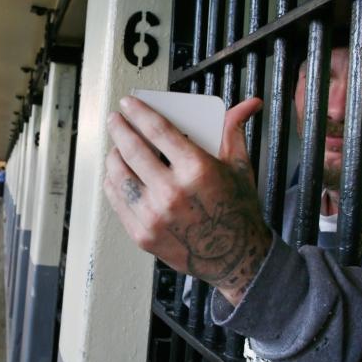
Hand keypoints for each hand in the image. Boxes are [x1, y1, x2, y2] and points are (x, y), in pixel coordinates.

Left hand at [103, 96, 270, 305]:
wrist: (236, 258)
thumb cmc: (237, 211)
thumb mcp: (239, 167)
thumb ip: (234, 130)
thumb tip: (247, 104)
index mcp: (196, 170)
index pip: (157, 130)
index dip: (139, 112)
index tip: (129, 103)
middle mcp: (171, 192)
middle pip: (132, 149)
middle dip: (120, 129)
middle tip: (116, 119)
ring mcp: (154, 216)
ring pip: (119, 174)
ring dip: (113, 155)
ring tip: (115, 147)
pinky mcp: (142, 234)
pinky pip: (118, 201)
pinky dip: (114, 182)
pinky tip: (117, 174)